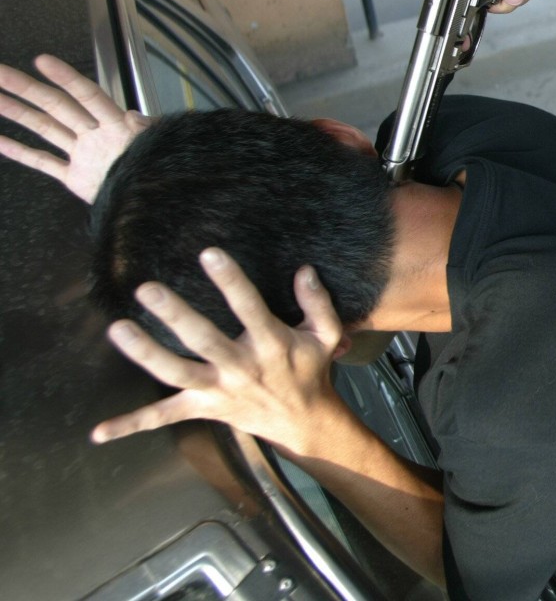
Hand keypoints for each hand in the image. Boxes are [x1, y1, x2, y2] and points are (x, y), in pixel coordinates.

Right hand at [0, 54, 150, 202]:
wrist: (157, 202)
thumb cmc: (162, 170)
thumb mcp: (158, 146)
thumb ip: (147, 131)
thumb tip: (133, 116)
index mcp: (115, 125)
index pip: (88, 96)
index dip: (68, 78)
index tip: (42, 61)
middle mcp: (94, 134)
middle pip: (55, 105)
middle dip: (26, 88)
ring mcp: (82, 153)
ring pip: (44, 128)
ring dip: (17, 112)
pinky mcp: (75, 177)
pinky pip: (43, 162)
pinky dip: (20, 152)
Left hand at [91, 247, 346, 455]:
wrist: (304, 422)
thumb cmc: (310, 370)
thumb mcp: (325, 335)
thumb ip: (317, 302)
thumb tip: (304, 270)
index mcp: (270, 344)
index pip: (249, 307)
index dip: (230, 280)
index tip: (209, 254)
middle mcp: (241, 367)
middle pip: (203, 340)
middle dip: (175, 314)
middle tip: (147, 288)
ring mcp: (218, 391)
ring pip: (176, 373)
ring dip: (146, 353)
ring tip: (117, 329)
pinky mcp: (203, 409)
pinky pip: (164, 417)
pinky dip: (132, 425)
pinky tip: (100, 432)